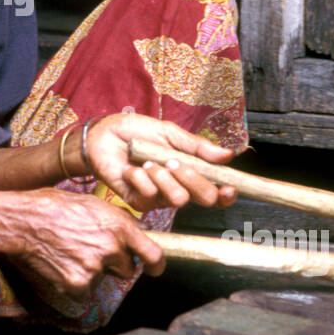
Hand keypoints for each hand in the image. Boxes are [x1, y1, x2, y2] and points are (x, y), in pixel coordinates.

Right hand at [8, 189, 165, 299]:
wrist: (24, 221)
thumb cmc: (55, 206)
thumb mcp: (94, 204)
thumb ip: (118, 221)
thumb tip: (134, 234)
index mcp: (119, 226)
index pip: (152, 254)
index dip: (156, 265)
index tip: (155, 269)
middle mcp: (111, 248)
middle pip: (127, 269)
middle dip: (115, 263)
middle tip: (92, 250)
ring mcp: (95, 268)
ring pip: (102, 278)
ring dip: (92, 270)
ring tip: (70, 251)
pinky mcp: (78, 284)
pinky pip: (84, 289)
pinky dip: (75, 281)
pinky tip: (62, 263)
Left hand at [82, 112, 238, 212]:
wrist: (103, 136)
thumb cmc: (137, 132)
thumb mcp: (169, 133)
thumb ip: (197, 147)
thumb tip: (228, 155)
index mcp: (190, 172)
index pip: (216, 192)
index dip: (226, 194)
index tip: (229, 186)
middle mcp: (179, 188)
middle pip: (204, 198)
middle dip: (193, 178)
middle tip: (173, 161)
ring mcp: (159, 198)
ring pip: (178, 199)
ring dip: (163, 177)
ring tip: (148, 162)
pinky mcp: (139, 202)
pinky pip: (150, 196)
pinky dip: (140, 177)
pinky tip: (130, 167)